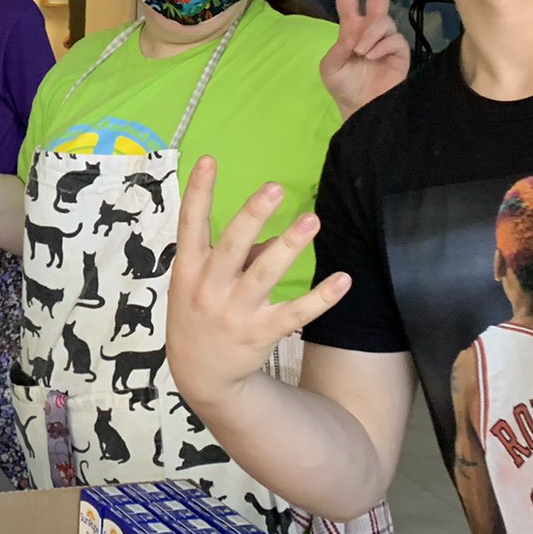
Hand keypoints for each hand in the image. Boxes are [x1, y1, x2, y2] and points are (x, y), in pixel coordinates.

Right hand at [167, 160, 351, 414]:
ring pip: (265, 275)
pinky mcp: (261, 333)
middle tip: (274, 188)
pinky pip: (295, 313)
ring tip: (313, 220)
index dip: (197, 192)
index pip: (190, 223)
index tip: (208, 159)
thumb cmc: (198, 312)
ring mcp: (235, 312)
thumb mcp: (197, 281)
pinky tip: (343, 280)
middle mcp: (209, 287)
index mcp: (189, 268)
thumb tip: (272, 234)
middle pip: (231, 246)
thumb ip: (234, 254)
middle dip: (252, 216)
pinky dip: (320, 297)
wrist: (199, 374)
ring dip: (289, 247)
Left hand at [319, 0, 409, 118]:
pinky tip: (373, 58)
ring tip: (362, 53)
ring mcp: (387, 39)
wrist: (361, 109)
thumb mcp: (330, 65)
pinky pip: (392, 37)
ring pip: (381, 21)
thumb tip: (357, 32)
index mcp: (350, 30)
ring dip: (369, 35)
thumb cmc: (344, 87)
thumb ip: (339, 45)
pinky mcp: (400, 50)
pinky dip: (379, 46)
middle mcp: (370, 30)